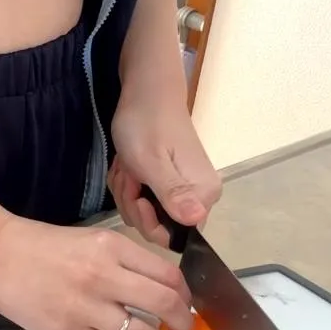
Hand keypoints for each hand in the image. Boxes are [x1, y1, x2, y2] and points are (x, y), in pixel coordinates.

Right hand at [0, 215, 194, 329]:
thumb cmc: (39, 245)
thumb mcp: (89, 241)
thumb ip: (122, 261)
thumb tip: (157, 291)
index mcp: (111, 246)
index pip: (167, 274)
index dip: (186, 295)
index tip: (187, 305)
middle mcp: (105, 274)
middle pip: (165, 303)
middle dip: (185, 323)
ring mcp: (87, 306)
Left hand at [109, 103, 220, 247]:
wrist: (145, 93)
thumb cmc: (146, 124)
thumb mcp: (151, 161)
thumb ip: (172, 193)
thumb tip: (195, 219)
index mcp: (203, 195)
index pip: (175, 236)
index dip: (148, 221)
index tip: (136, 194)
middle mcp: (199, 197)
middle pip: (157, 226)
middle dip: (133, 202)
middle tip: (130, 173)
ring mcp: (184, 190)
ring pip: (144, 212)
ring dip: (127, 190)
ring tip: (128, 165)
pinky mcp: (169, 183)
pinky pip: (141, 199)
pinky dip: (128, 184)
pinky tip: (128, 165)